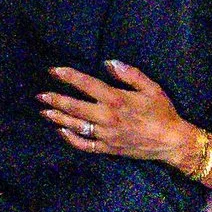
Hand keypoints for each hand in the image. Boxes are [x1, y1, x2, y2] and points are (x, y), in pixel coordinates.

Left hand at [44, 58, 198, 170]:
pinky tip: (61, 132)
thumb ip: (130, 74)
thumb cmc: (163, 112)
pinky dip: (70, 139)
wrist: (171, 142)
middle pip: (74, 107)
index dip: (68, 76)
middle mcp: (107, 118)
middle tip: (40, 94)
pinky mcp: (107, 149)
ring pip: (76, 126)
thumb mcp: (151, 87)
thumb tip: (108, 63)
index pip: (86, 85)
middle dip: (55, 99)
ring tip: (44, 111)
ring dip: (58, 118)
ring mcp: (106, 135)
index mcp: (117, 99)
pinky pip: (84, 145)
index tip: (53, 71)